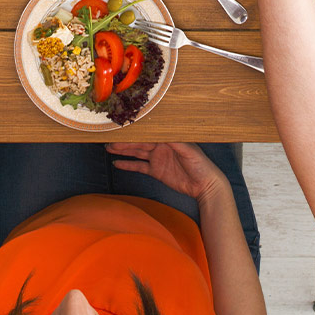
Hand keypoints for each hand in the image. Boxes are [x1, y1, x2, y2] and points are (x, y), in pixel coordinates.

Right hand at [107, 141, 228, 202]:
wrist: (205, 185)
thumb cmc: (201, 165)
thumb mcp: (189, 151)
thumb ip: (175, 142)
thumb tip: (161, 131)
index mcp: (168, 139)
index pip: (148, 134)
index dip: (135, 132)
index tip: (121, 129)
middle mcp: (161, 146)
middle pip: (139, 142)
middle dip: (124, 141)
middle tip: (109, 139)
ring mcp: (158, 159)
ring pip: (137, 153)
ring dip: (123, 151)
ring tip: (109, 148)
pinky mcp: (156, 171)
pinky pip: (139, 167)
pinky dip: (128, 165)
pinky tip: (117, 163)